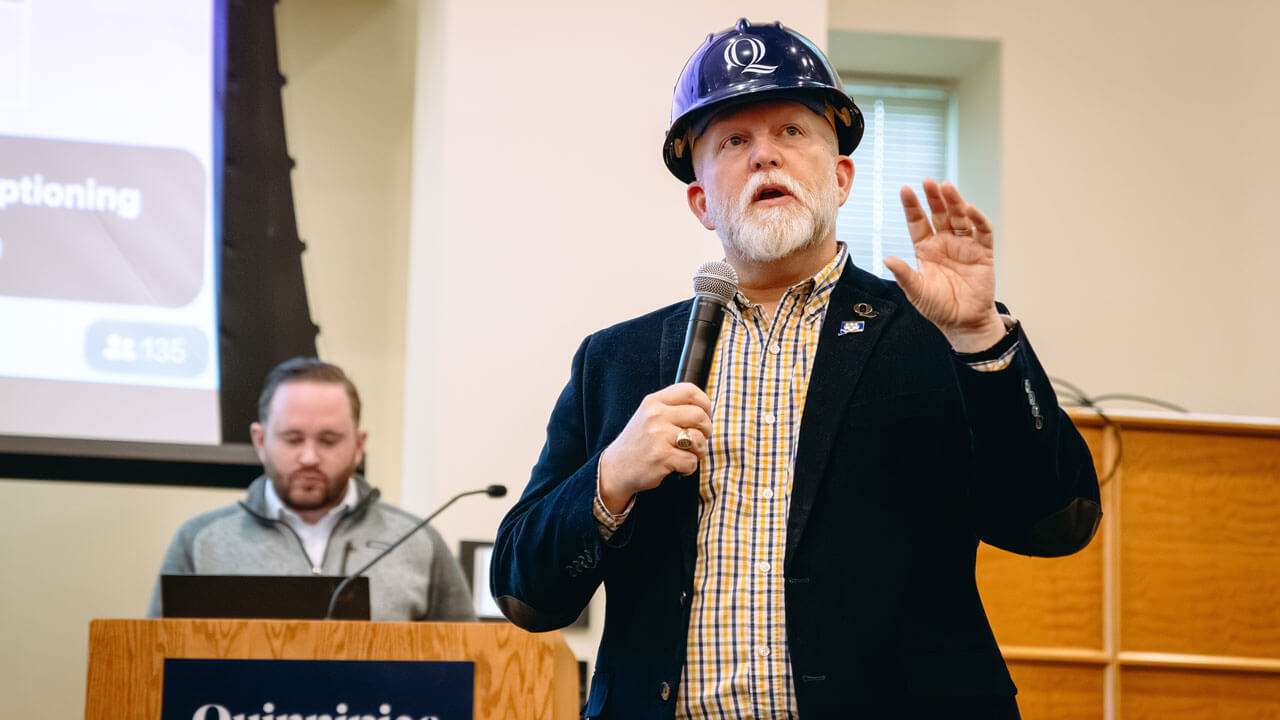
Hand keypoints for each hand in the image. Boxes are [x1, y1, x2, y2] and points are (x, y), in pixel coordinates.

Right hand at [598, 383, 711, 513]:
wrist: (616, 469)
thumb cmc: (639, 443)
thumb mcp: (649, 416)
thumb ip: (672, 408)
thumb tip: (705, 409)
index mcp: (653, 402)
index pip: (689, 390)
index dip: (704, 403)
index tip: (704, 415)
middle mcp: (655, 415)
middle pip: (699, 415)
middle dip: (706, 430)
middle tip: (699, 439)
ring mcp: (658, 436)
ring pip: (699, 439)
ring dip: (699, 451)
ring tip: (687, 455)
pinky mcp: (661, 457)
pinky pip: (691, 461)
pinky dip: (689, 468)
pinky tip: (678, 468)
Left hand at [885, 179, 1005, 351]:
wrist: (963, 322)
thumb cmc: (938, 307)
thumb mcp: (916, 292)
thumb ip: (904, 275)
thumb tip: (886, 259)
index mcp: (925, 248)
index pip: (917, 222)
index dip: (912, 206)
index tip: (905, 189)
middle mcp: (944, 242)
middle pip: (939, 213)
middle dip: (934, 197)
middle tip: (928, 181)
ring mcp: (964, 245)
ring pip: (959, 217)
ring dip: (954, 202)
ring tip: (947, 187)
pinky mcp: (983, 252)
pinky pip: (982, 231)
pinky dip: (978, 219)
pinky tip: (970, 209)